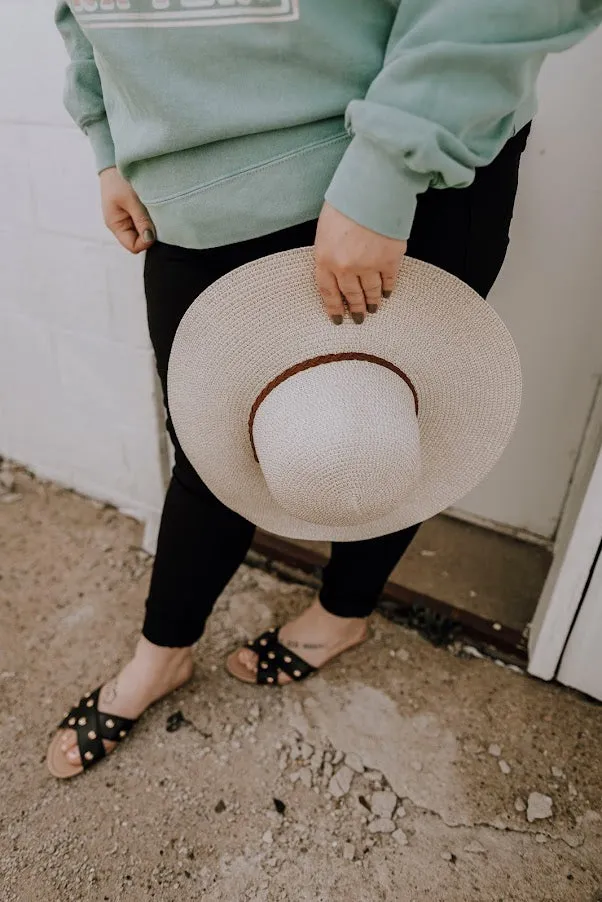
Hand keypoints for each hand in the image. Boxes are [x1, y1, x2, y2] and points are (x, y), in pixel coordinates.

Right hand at [99, 166, 155, 253]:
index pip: (133, 246)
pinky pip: (145, 222)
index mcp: (116, 225)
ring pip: (144, 232)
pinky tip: (153, 208)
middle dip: (150, 233)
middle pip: (140, 241)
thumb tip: (149, 239)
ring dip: (151, 225)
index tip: (155, 228)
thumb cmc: (119, 178)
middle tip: (156, 217)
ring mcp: (128, 219)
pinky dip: (151, 218)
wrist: (115, 160)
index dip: (146, 242)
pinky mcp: (134, 212)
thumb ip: (141, 220)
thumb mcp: (131, 199)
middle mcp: (121, 225)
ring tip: (154, 210)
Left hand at [315, 202, 406, 323]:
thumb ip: (328, 251)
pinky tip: (387, 294)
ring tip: (373, 310)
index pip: (327, 292)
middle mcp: (345, 267)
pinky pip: (389, 281)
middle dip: (355, 308)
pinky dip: (388, 289)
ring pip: (371, 292)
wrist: (373, 187)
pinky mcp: (389, 260)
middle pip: (351, 295)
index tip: (338, 318)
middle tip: (359, 318)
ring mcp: (368, 266)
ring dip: (372, 302)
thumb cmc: (347, 201)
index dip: (334, 308)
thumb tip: (336, 269)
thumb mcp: (325, 228)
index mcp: (325, 258)